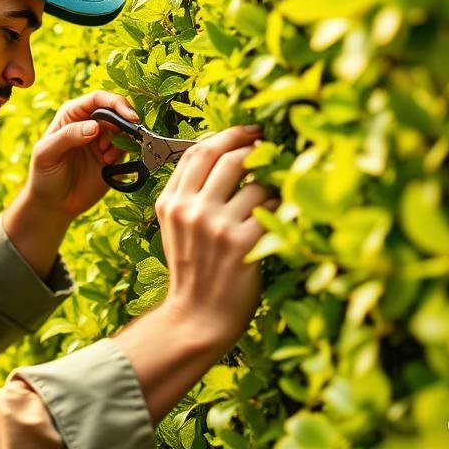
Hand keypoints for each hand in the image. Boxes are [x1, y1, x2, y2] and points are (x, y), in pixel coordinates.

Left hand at [23, 90, 138, 219]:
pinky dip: (122, 154)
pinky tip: (107, 164)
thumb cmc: (44, 175)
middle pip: (116, 110)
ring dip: (123, 141)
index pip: (98, 99)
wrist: (54, 204)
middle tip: (130, 134)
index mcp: (72, 114)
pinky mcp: (111, 158)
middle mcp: (90, 123)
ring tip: (106, 158)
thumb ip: (68, 136)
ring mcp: (102, 140)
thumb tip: (95, 126)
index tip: (129, 116)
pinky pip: (126, 148)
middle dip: (125, 120)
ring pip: (124, 129)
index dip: (116, 103)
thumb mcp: (47, 153)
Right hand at [155, 125, 278, 348]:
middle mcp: (190, 210)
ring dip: (269, 185)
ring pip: (254, 182)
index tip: (248, 130)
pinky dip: (278, 209)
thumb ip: (190, 192)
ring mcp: (216, 226)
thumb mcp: (176, 227)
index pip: (199, 151)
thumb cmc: (193, 270)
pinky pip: (270, 209)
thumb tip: (224, 152)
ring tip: (271, 196)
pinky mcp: (242, 244)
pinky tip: (276, 221)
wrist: (196, 318)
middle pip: (228, 157)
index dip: (228, 135)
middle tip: (269, 148)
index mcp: (171, 202)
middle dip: (254, 147)